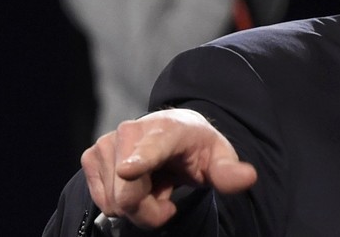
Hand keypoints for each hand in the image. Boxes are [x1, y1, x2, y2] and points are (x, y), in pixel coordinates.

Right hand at [81, 109, 256, 228]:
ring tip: (153, 187)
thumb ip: (229, 171)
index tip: (129, 170)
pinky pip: (103, 201)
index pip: (152, 148)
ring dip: (137, 207)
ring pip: (116, 202)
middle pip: (130, 194)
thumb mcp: (219, 158)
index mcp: (169, 129)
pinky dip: (120, 202)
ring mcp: (108, 142)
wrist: (172, 132)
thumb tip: (248, 176)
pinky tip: (137, 185)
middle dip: (150, 210)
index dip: (140, 161)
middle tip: (168, 200)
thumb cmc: (197, 148)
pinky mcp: (92, 156)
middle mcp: (132, 130)